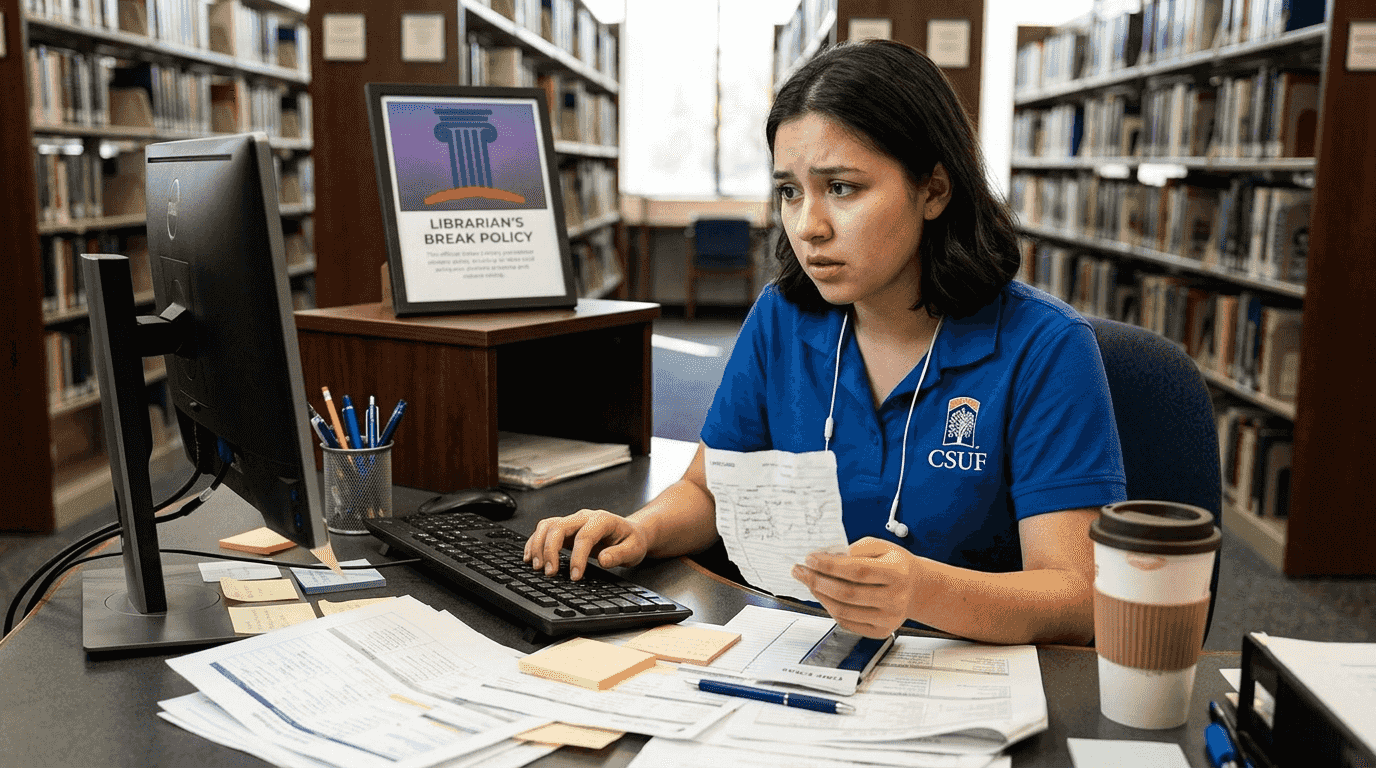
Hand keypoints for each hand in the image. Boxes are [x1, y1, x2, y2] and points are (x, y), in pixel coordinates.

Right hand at [522, 509, 649, 580]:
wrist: (631, 532)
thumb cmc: (632, 540)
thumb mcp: (634, 550)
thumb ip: (620, 555)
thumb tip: (603, 559)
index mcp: (603, 520)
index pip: (584, 536)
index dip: (577, 557)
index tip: (575, 576)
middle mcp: (584, 517)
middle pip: (559, 527)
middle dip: (550, 550)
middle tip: (550, 572)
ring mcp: (573, 521)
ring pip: (548, 526)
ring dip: (538, 545)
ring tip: (537, 566)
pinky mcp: (566, 528)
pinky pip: (545, 529)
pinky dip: (534, 542)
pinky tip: (530, 556)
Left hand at [791, 537, 930, 637]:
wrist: (916, 588)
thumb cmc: (896, 565)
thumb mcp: (882, 546)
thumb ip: (857, 549)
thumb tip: (828, 556)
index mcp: (897, 573)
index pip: (857, 570)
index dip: (830, 565)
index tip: (810, 558)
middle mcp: (895, 599)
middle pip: (847, 593)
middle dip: (817, 581)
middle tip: (800, 571)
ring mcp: (888, 618)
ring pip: (844, 611)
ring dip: (820, 595)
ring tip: (809, 582)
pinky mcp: (881, 631)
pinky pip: (847, 623)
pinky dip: (830, 609)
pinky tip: (824, 596)